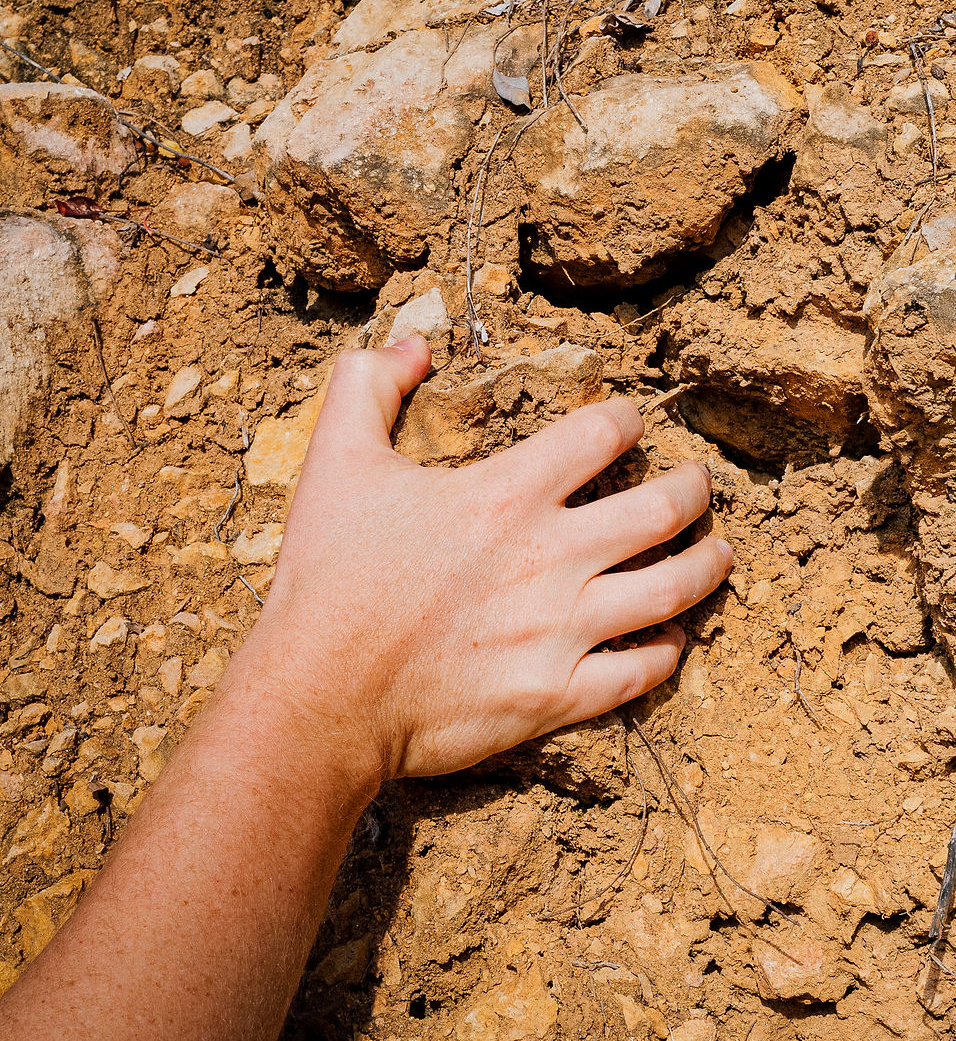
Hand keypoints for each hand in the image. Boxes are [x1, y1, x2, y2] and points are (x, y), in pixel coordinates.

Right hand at [237, 335, 730, 782]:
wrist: (319, 697)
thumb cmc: (327, 579)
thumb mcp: (334, 462)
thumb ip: (368, 385)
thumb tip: (412, 344)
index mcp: (508, 493)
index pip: (602, 433)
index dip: (625, 417)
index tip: (629, 421)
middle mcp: (552, 557)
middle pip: (664, 507)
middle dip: (693, 488)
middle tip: (698, 484)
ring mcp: (562, 630)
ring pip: (674, 590)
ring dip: (708, 564)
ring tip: (720, 551)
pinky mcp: (557, 696)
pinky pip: (640, 672)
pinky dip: (667, 652)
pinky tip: (673, 640)